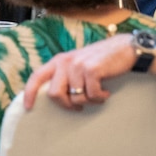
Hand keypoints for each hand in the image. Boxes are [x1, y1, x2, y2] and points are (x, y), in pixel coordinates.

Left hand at [22, 33, 146, 110]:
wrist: (127, 48)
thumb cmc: (103, 60)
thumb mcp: (79, 63)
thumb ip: (65, 74)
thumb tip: (54, 95)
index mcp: (59, 60)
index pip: (36, 77)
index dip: (29, 93)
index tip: (29, 107)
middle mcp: (66, 61)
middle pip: (54, 94)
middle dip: (68, 104)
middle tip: (79, 106)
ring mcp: (78, 65)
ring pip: (75, 97)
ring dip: (89, 101)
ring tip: (99, 95)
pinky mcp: (92, 69)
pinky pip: (91, 94)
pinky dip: (100, 97)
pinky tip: (106, 92)